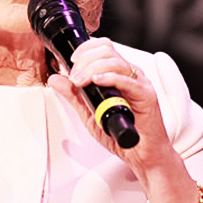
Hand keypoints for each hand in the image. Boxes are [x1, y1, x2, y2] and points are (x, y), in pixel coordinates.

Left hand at [46, 37, 198, 202]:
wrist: (142, 155)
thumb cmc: (121, 134)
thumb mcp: (89, 113)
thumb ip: (73, 96)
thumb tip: (55, 78)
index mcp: (118, 74)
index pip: (103, 48)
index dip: (85, 49)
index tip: (70, 62)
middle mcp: (130, 75)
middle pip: (107, 51)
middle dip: (85, 60)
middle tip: (74, 77)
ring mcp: (139, 83)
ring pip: (116, 62)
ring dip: (92, 68)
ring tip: (80, 82)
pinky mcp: (146, 96)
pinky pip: (128, 80)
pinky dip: (111, 78)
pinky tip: (97, 81)